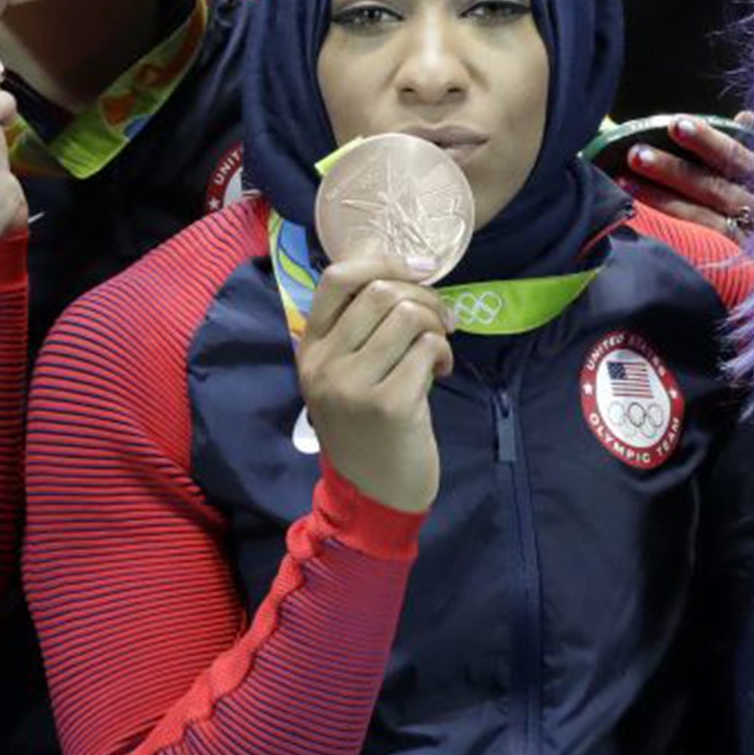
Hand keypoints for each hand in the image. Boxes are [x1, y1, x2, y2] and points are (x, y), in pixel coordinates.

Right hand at [295, 256, 454, 512]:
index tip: (419, 269)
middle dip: (424, 296)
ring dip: (437, 325)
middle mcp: (324, 363)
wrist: (373, 493)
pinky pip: (427, 349)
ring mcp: (352, 385)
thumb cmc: (368, 426)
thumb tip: (405, 268)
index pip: (336, 278)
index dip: (383, 261)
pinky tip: (440, 372)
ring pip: (407, 316)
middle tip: (442, 320)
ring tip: (438, 349)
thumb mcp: (346, 375)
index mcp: (310, 348)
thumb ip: (361, 329)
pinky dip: (443, 353)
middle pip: (380, 291)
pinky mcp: (388, 405)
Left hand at [617, 112, 753, 244]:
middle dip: (673, 170)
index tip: (676, 124)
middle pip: (716, 188)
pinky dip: (671, 234)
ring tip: (624, 181)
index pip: (739, 157)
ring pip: (704, 220)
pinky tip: (642, 221)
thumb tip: (746, 117)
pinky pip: (700, 251)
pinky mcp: (736, 271)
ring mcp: (751, 245)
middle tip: (636, 153)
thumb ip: (750, 153)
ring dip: (662, 200)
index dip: (708, 141)